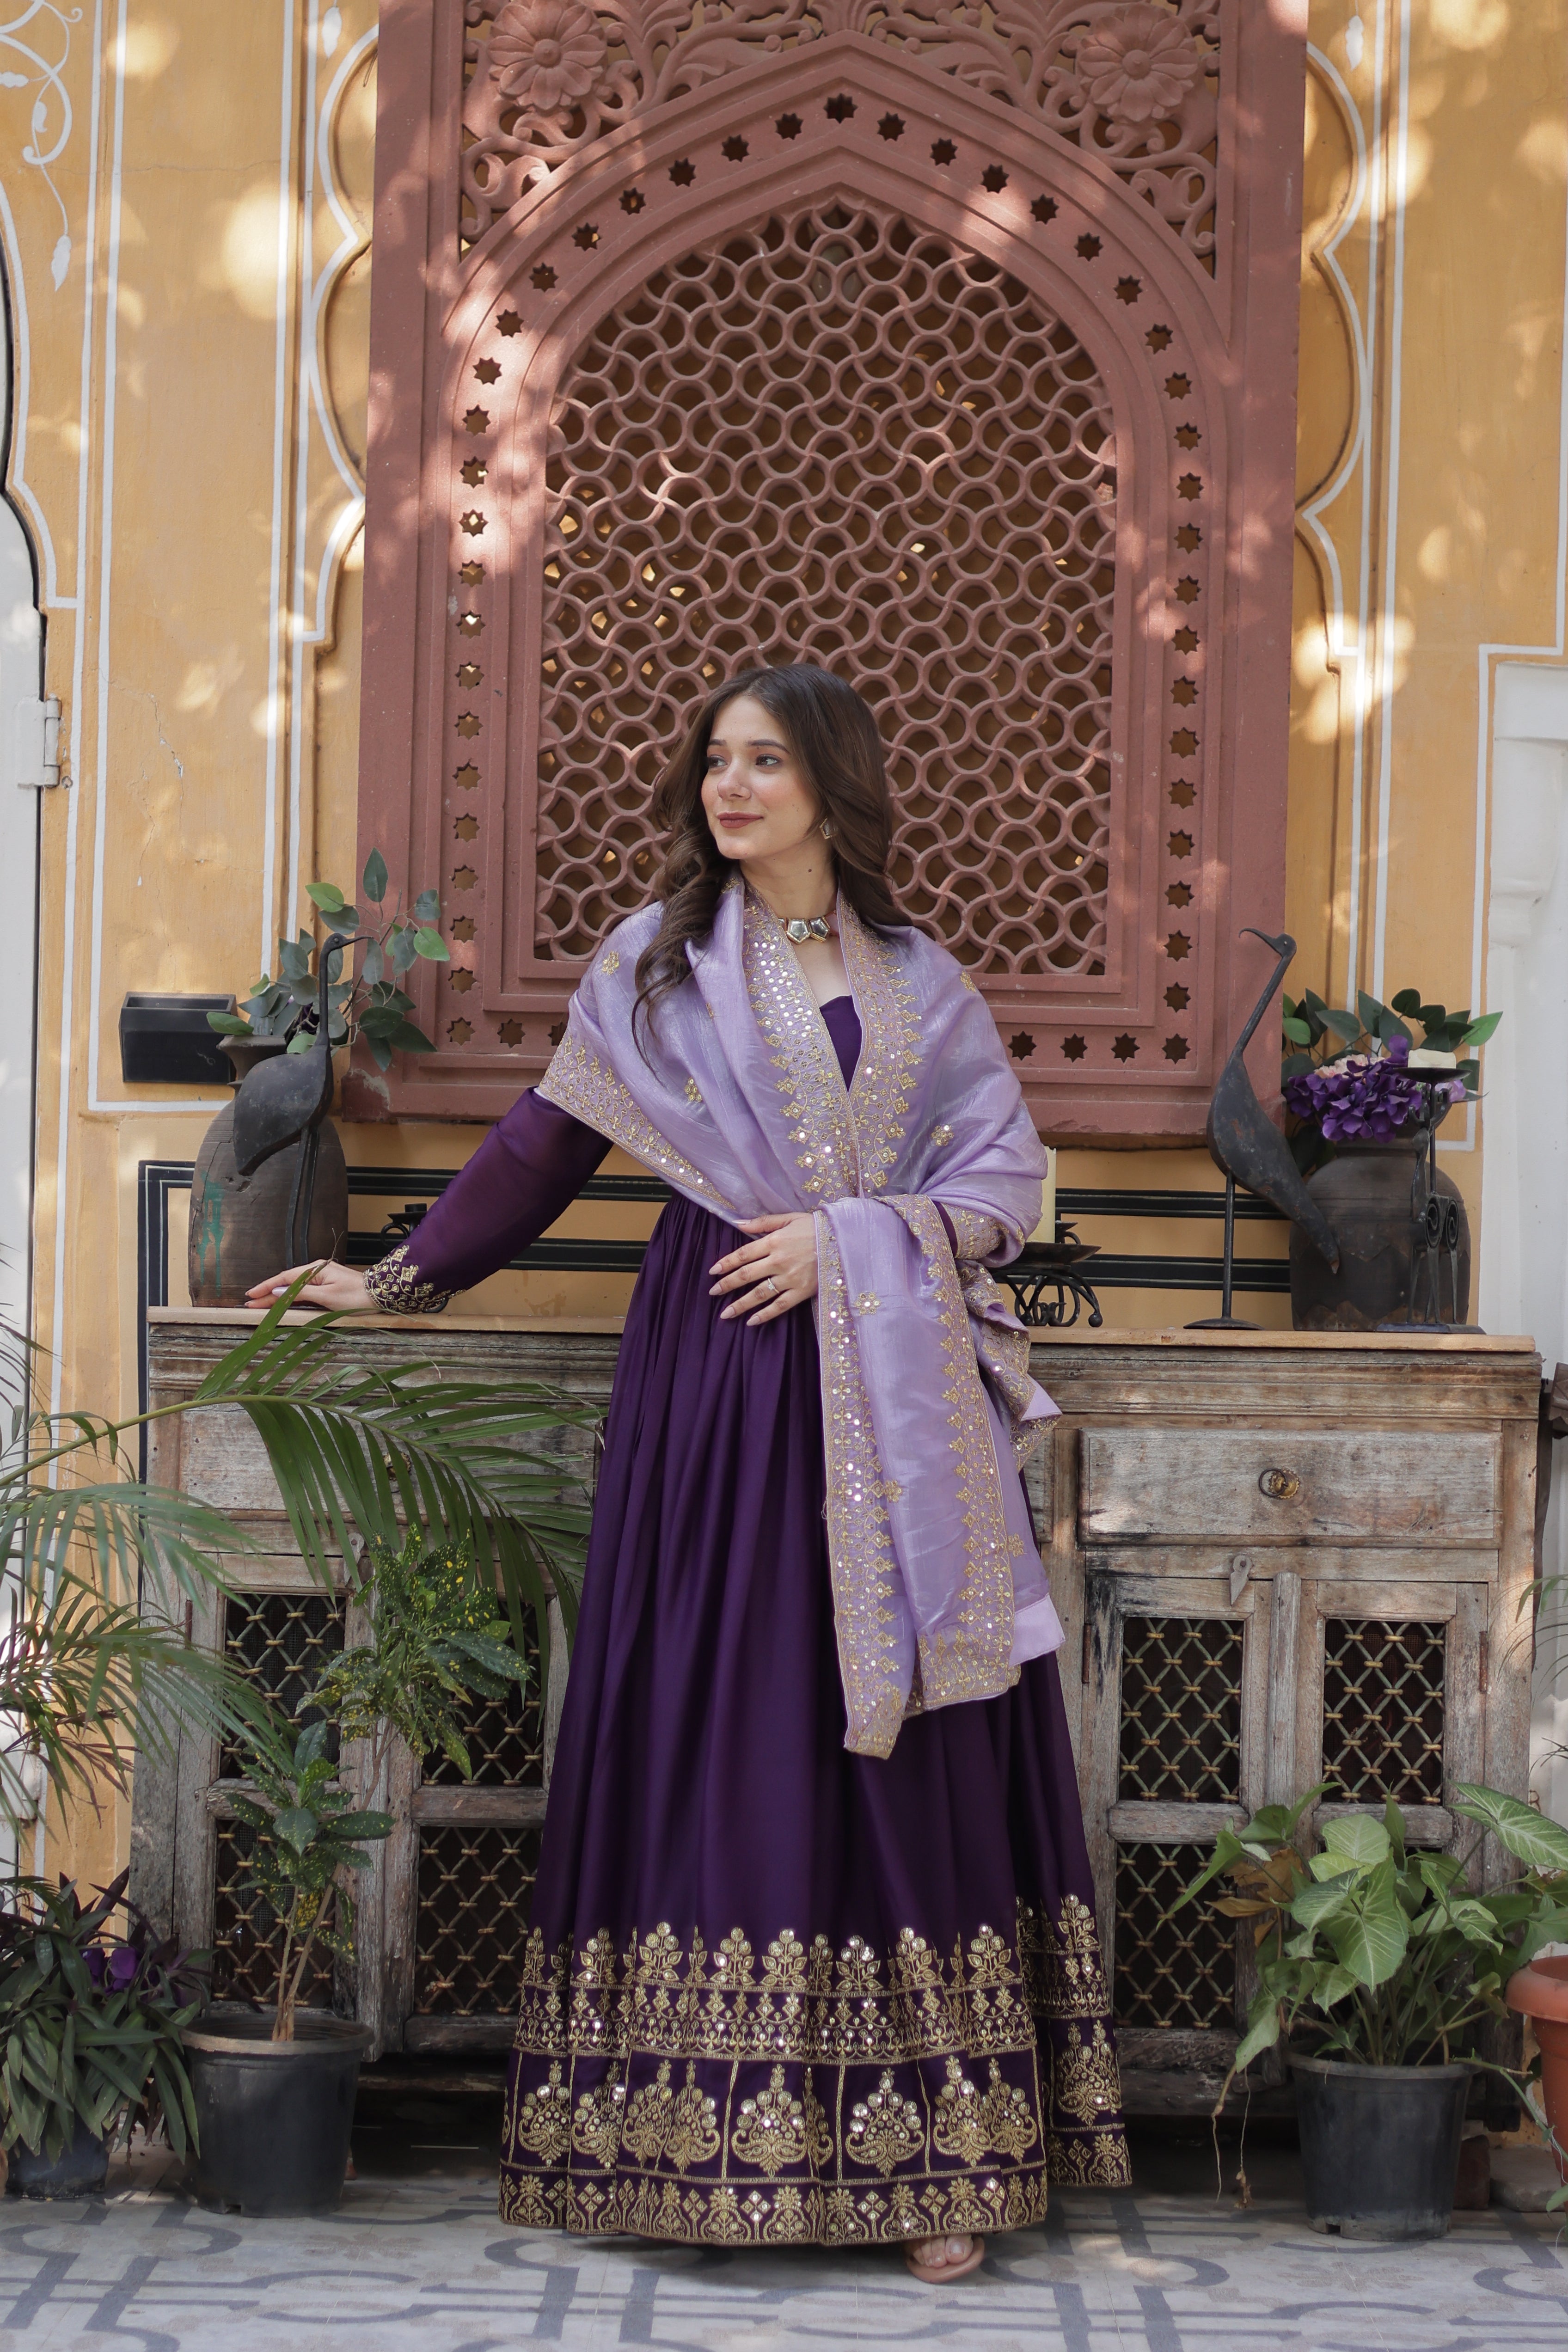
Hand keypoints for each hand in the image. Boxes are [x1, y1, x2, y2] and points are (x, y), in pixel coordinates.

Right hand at [243, 1262, 373, 1313]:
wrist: (379, 1296)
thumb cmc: (356, 1296)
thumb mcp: (326, 1296)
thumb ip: (300, 1293)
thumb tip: (278, 1292)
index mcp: (315, 1270)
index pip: (284, 1278)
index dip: (266, 1287)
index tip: (251, 1295)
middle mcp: (316, 1271)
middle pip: (285, 1283)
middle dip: (267, 1294)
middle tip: (250, 1303)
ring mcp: (320, 1279)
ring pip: (292, 1288)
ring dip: (276, 1296)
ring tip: (260, 1304)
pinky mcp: (325, 1286)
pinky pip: (301, 1291)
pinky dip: (289, 1297)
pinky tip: (280, 1302)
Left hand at [709, 1213, 818, 1324]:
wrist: (845, 1240)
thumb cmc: (817, 1228)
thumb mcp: (790, 1218)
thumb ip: (763, 1222)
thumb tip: (738, 1223)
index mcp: (774, 1241)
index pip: (743, 1254)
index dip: (726, 1263)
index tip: (713, 1271)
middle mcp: (779, 1261)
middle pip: (747, 1275)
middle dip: (727, 1284)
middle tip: (713, 1292)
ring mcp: (790, 1278)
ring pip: (760, 1293)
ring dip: (740, 1304)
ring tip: (725, 1313)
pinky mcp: (802, 1291)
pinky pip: (780, 1306)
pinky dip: (765, 1315)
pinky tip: (752, 1321)